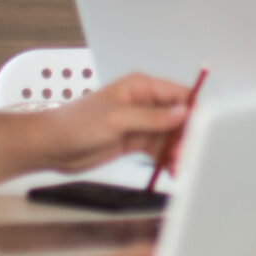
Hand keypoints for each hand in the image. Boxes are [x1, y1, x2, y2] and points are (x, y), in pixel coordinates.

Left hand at [31, 74, 192, 173]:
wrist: (51, 145)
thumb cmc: (77, 124)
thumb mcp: (117, 119)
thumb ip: (151, 117)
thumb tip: (183, 112)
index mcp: (141, 87)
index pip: (178, 94)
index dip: (193, 110)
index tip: (204, 128)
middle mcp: (144, 103)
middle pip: (177, 117)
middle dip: (185, 135)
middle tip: (187, 154)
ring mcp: (140, 123)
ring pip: (169, 136)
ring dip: (176, 150)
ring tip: (178, 166)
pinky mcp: (134, 141)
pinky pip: (157, 149)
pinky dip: (165, 158)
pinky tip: (169, 169)